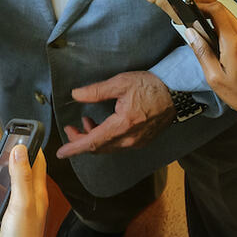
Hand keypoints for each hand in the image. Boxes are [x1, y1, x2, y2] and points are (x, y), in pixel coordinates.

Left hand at [56, 70, 174, 156]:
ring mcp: (137, 142)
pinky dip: (107, 139)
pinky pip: (119, 145)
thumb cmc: (150, 85)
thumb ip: (96, 91)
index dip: (74, 148)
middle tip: (71, 129)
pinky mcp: (143, 141)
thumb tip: (76, 95)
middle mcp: (129, 139)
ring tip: (86, 123)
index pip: (93, 142)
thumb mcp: (121, 83)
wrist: (176, 92)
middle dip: (81, 141)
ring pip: (109, 147)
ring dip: (94, 139)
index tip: (61, 153)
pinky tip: (104, 126)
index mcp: (122, 125)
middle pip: (99, 148)